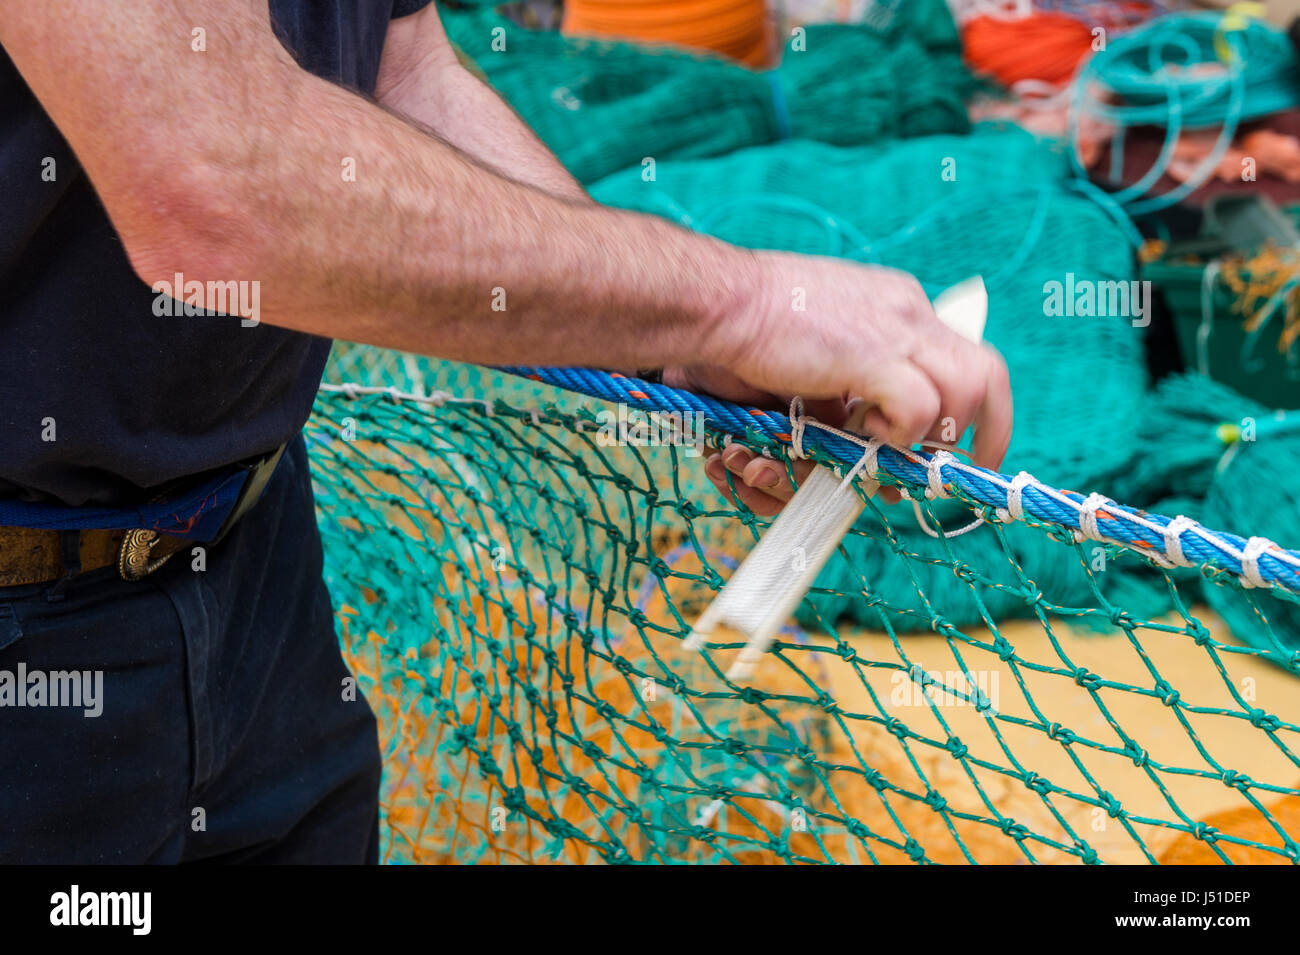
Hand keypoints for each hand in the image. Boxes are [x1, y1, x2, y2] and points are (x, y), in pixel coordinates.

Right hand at [680, 252, 1012, 514]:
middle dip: (989, 425)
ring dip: (938, 432)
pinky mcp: (877, 358)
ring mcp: (898, 333)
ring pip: (968, 389)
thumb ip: (850, 375)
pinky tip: (865, 433)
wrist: (725, 301)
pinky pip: (920, 408)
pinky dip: (900, 433)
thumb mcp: (821, 340)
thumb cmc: (754, 320)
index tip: (952, 438)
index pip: (959, 352)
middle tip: (971, 463)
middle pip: (988, 369)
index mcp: (899, 303)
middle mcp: (910, 312)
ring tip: (897, 448)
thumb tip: (860, 426)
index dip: (964, 402)